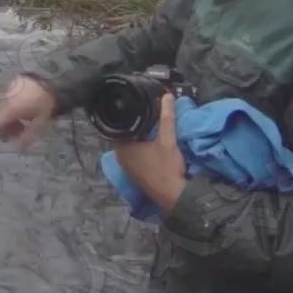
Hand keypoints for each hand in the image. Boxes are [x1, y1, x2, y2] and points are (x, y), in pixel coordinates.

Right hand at [0, 75, 57, 148]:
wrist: (57, 80)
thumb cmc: (48, 105)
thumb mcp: (40, 124)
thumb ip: (26, 137)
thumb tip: (17, 147)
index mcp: (10, 109)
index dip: (1, 133)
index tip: (12, 137)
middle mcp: (7, 97)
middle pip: (0, 115)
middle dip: (8, 124)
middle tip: (21, 130)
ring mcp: (11, 87)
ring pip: (5, 105)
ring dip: (13, 114)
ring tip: (27, 117)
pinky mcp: (17, 80)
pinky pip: (12, 96)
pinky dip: (16, 103)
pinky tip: (29, 105)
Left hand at [113, 92, 187, 211]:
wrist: (174, 195)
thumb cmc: (167, 167)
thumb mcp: (168, 139)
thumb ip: (166, 117)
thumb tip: (167, 97)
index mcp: (122, 148)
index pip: (118, 126)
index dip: (126, 115)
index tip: (135, 106)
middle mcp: (120, 158)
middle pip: (124, 136)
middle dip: (134, 126)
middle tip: (145, 112)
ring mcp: (127, 168)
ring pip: (130, 146)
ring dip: (138, 138)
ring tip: (149, 125)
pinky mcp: (136, 174)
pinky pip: (135, 156)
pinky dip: (141, 148)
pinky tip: (151, 143)